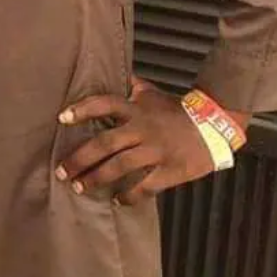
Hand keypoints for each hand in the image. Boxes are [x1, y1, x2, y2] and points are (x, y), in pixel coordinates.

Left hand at [55, 76, 216, 204]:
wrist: (215, 125)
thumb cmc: (177, 110)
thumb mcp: (152, 93)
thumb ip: (132, 86)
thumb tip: (116, 74)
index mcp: (136, 110)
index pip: (104, 104)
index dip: (82, 110)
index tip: (61, 118)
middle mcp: (142, 129)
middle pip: (105, 143)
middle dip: (80, 159)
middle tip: (61, 172)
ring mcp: (155, 151)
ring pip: (120, 166)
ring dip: (97, 178)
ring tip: (79, 187)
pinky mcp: (170, 170)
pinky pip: (145, 186)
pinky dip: (129, 196)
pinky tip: (117, 201)